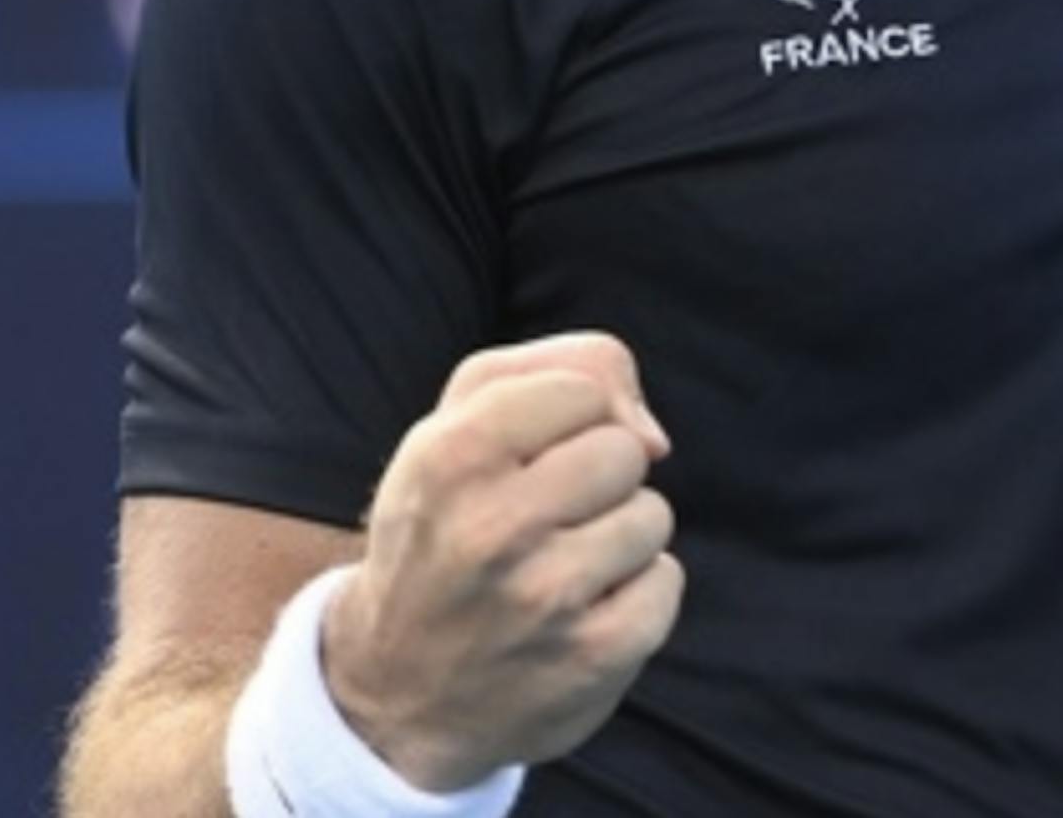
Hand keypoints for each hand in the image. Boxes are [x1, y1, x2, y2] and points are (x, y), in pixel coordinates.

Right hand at [321, 331, 685, 789]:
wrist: (396, 690)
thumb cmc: (444, 529)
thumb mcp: (458, 425)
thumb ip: (562, 372)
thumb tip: (654, 437)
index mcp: (451, 456)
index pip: (582, 389)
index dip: (566, 423)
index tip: (523, 463)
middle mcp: (492, 527)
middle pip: (625, 451)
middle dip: (595, 481)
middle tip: (538, 524)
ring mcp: (545, 597)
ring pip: (651, 516)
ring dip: (616, 541)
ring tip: (553, 572)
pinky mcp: (593, 656)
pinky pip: (666, 583)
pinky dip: (635, 597)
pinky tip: (577, 617)